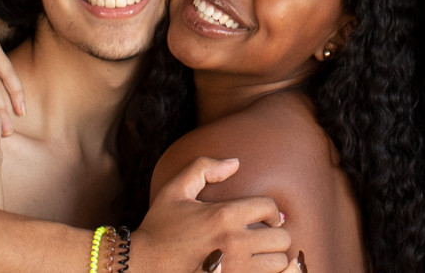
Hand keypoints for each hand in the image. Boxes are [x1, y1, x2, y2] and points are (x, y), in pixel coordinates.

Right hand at [130, 157, 293, 272]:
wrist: (143, 265)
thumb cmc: (160, 228)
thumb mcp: (175, 190)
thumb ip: (203, 168)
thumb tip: (235, 163)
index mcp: (224, 215)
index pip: (270, 208)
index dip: (273, 212)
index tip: (268, 219)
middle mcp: (233, 243)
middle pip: (282, 239)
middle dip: (275, 236)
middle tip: (264, 238)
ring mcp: (235, 268)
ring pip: (279, 263)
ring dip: (272, 258)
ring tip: (260, 256)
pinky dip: (264, 272)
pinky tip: (253, 268)